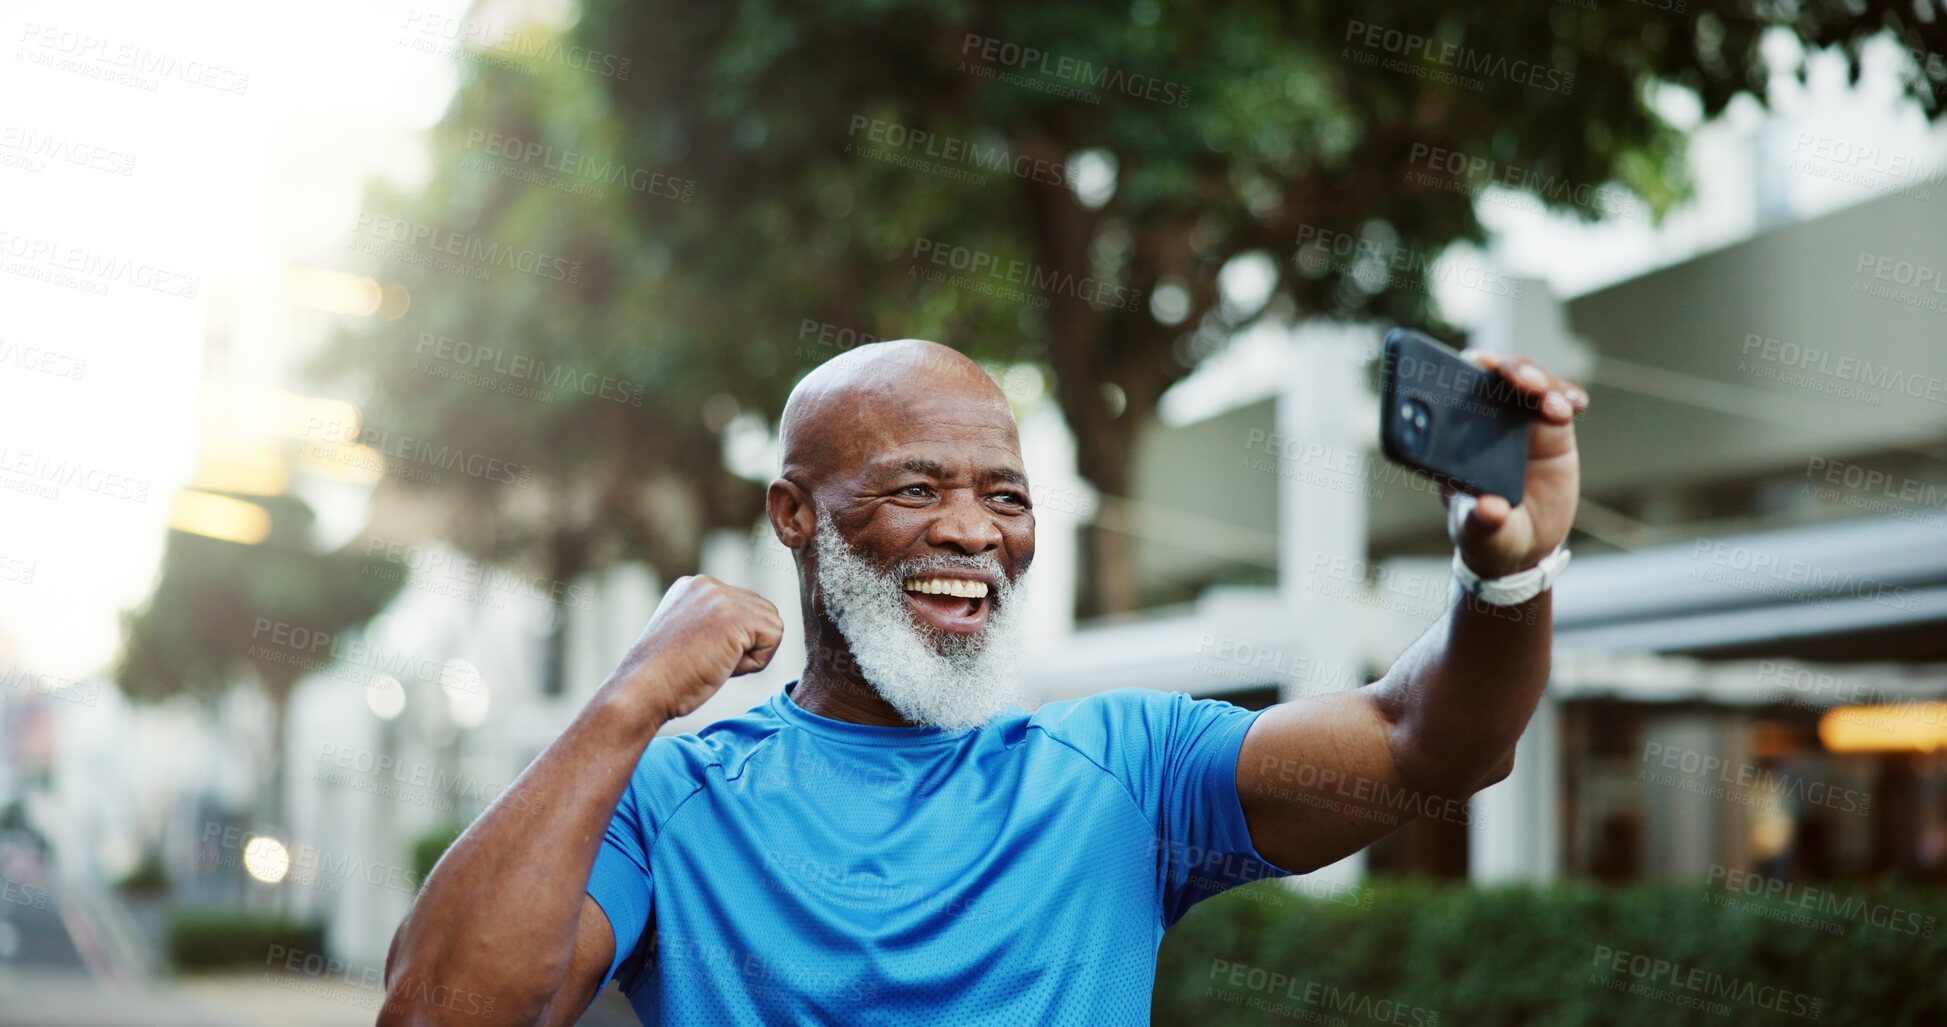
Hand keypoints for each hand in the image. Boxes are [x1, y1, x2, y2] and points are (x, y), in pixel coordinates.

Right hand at [604, 575, 783, 721]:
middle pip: (762, 612)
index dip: (732, 641)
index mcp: (693, 587)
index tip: (698, 654)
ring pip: (771, 624)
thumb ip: (715, 623)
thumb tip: (751, 632)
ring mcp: (721, 597)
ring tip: (714, 663)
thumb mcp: (689, 637)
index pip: (743, 607)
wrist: (641, 691)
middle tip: (708, 661)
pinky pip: (774, 638)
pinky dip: (755, 662)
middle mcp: (707, 584)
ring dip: (750, 654)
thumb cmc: (662, 678)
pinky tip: (723, 665)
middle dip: (745, 644)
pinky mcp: (736, 616)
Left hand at [1445, 351, 1587, 577]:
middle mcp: (1485, 420)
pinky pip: (1561, 401)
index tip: (1478, 367)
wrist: (1525, 545)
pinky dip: (1568, 396)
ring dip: (1542, 382)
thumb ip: (1481, 523)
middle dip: (1508, 369)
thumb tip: (1489, 509)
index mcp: (1454, 437)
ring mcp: (1519, 422)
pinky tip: (1575, 405)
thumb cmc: (1489, 534)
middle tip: (1522, 383)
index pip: (1450, 390)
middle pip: (1493, 375)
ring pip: (1530, 381)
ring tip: (1554, 407)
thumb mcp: (1481, 534)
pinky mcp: (1552, 430)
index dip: (1461, 371)